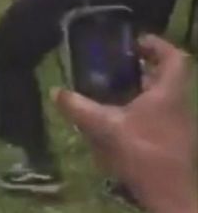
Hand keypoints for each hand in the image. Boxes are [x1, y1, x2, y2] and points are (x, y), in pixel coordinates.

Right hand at [53, 36, 196, 212]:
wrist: (169, 193)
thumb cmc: (142, 151)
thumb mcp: (104, 127)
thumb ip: (79, 107)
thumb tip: (56, 91)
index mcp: (169, 93)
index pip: (175, 57)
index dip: (157, 44)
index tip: (134, 42)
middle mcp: (178, 104)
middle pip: (167, 76)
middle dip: (143, 67)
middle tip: (115, 65)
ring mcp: (178, 123)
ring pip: (163, 96)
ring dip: (141, 89)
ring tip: (112, 90)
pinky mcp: (173, 139)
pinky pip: (159, 114)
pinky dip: (141, 109)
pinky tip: (118, 119)